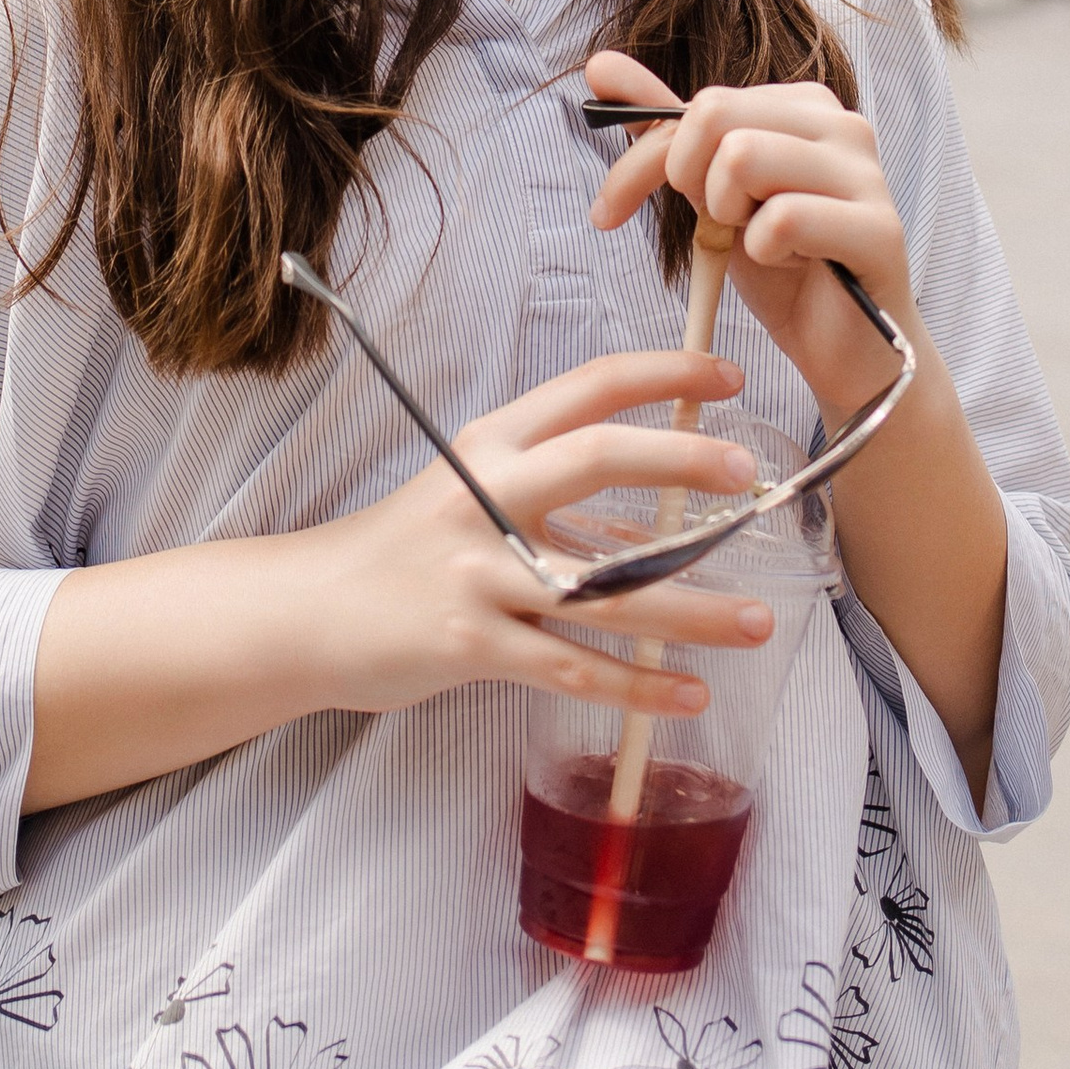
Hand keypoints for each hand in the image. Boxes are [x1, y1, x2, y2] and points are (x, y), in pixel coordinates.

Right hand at [286, 349, 777, 726]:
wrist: (312, 612)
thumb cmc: (406, 547)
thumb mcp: (472, 491)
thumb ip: (555, 490)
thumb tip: (663, 496)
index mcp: (492, 443)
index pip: (588, 387)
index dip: (662, 374)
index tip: (728, 376)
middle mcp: (485, 494)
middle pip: (596, 458)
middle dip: (681, 460)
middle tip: (752, 476)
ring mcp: (478, 571)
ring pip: (602, 587)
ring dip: (691, 608)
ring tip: (758, 622)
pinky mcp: (470, 642)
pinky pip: (571, 668)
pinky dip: (636, 686)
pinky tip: (687, 694)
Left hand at [583, 50, 916, 425]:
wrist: (841, 346)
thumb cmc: (782, 265)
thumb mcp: (709, 191)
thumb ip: (665, 127)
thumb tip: (601, 64)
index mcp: (804, 105)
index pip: (700, 103)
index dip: (645, 161)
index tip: (611, 211)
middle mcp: (843, 124)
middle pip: (714, 115)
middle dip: (689, 183)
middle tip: (714, 225)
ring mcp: (866, 173)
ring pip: (743, 156)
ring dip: (729, 217)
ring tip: (760, 241)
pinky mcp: (879, 227)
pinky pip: (783, 217)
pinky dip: (765, 251)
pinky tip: (793, 264)